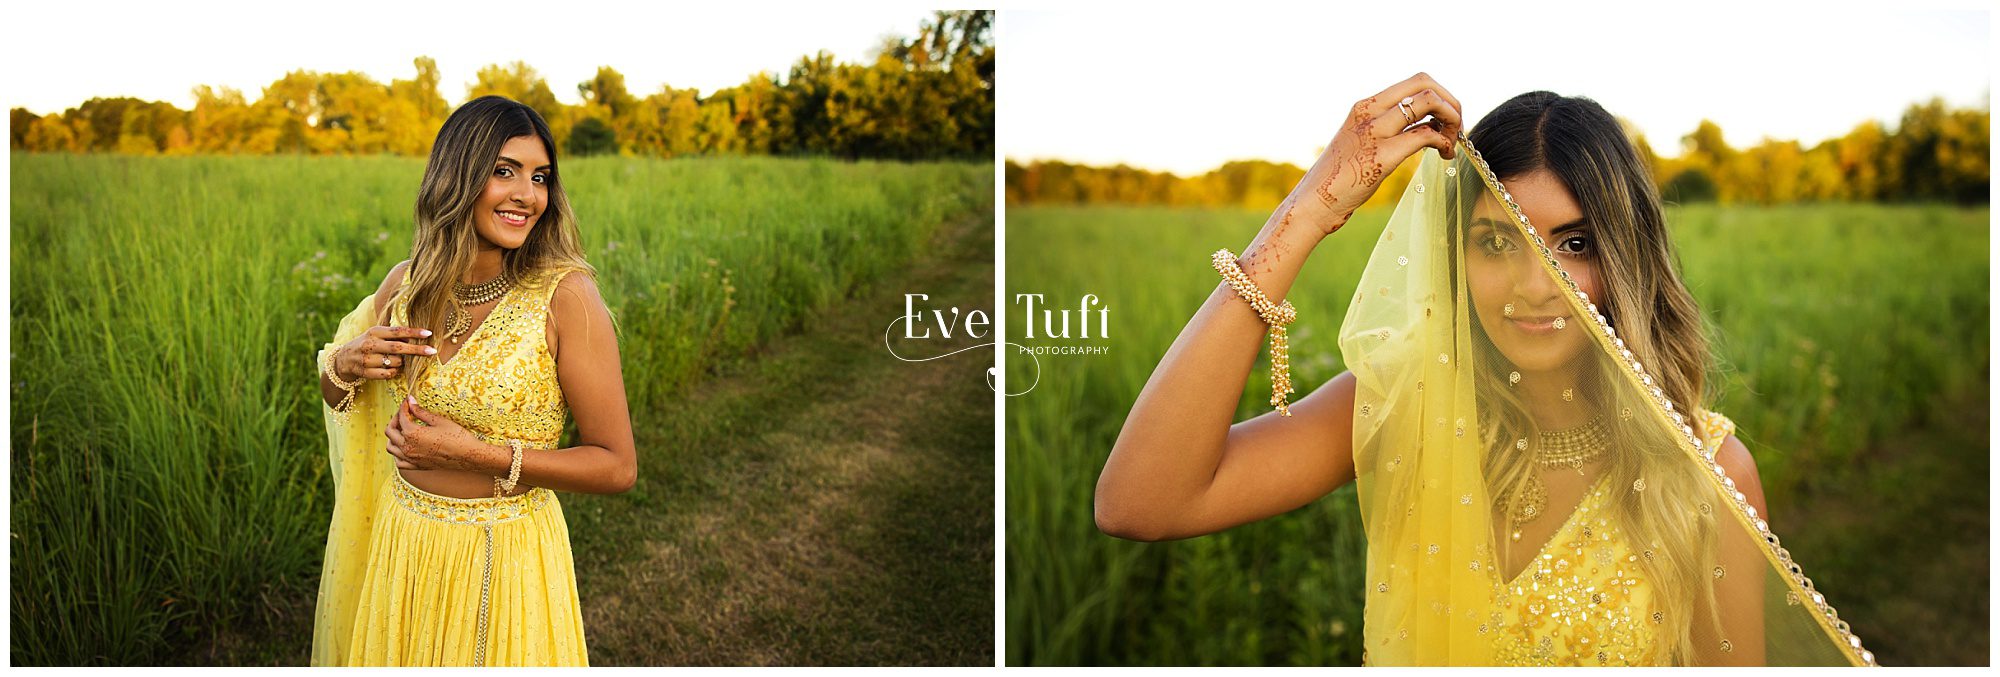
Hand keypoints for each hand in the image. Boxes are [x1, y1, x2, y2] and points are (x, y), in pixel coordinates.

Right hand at [336, 326, 437, 381]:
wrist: (343, 359)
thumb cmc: (367, 344)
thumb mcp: (377, 335)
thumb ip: (394, 335)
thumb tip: (416, 337)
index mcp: (374, 332)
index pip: (397, 331)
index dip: (413, 332)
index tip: (429, 333)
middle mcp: (370, 344)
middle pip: (398, 348)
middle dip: (416, 350)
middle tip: (432, 351)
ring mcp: (366, 359)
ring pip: (394, 362)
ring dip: (403, 363)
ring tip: (403, 361)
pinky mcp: (364, 372)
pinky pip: (387, 374)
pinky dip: (394, 372)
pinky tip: (394, 369)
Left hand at [384, 397, 487, 471]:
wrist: (468, 456)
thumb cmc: (456, 437)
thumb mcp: (439, 421)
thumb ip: (421, 412)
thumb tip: (411, 402)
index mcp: (412, 434)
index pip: (401, 417)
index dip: (403, 407)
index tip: (407, 402)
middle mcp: (408, 447)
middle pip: (390, 432)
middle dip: (395, 420)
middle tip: (404, 414)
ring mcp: (411, 458)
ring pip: (390, 447)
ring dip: (393, 437)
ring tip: (402, 430)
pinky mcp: (417, 466)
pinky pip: (399, 461)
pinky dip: (397, 453)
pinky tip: (405, 447)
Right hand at [1297, 72, 1463, 235]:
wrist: (1311, 205)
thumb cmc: (1337, 180)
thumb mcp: (1358, 143)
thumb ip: (1384, 130)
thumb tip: (1419, 128)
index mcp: (1363, 106)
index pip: (1414, 82)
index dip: (1440, 95)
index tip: (1445, 119)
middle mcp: (1368, 112)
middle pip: (1425, 83)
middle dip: (1450, 102)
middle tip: (1456, 127)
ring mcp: (1373, 132)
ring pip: (1428, 102)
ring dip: (1451, 119)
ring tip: (1451, 142)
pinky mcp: (1380, 156)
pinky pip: (1424, 136)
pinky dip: (1443, 142)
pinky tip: (1444, 155)